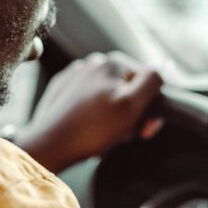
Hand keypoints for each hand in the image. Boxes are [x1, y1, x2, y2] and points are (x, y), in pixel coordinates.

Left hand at [13, 52, 163, 171]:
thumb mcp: (132, 105)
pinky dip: (92, 116)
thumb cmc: (93, 128)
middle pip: (126, 90)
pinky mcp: (61, 91)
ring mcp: (75, 76)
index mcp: (112, 62)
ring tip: (103, 136)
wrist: (50, 145)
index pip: (148, 82)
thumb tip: (158, 73)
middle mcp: (93, 63)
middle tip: (122, 135)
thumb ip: (152, 82)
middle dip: (129, 113)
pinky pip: (87, 102)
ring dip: (112, 117)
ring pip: (107, 97)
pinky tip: (88, 131)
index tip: (143, 130)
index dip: (149, 108)